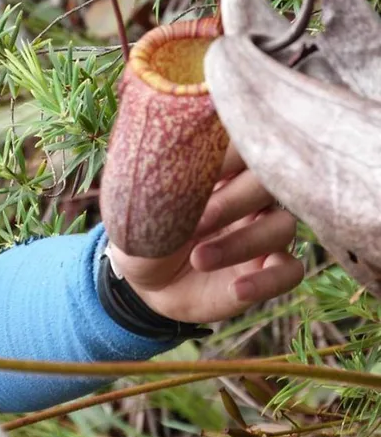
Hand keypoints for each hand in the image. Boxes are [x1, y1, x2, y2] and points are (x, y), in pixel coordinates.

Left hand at [110, 143, 302, 322]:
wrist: (147, 282)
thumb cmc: (148, 230)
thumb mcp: (145, 206)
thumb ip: (168, 182)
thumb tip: (182, 160)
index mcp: (224, 168)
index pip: (245, 147)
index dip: (231, 157)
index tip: (203, 172)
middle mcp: (251, 195)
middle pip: (268, 184)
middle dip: (233, 202)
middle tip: (196, 222)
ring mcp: (265, 231)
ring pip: (282, 226)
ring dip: (244, 243)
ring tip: (198, 259)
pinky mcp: (269, 269)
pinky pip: (291, 271)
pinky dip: (268, 281)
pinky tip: (237, 289)